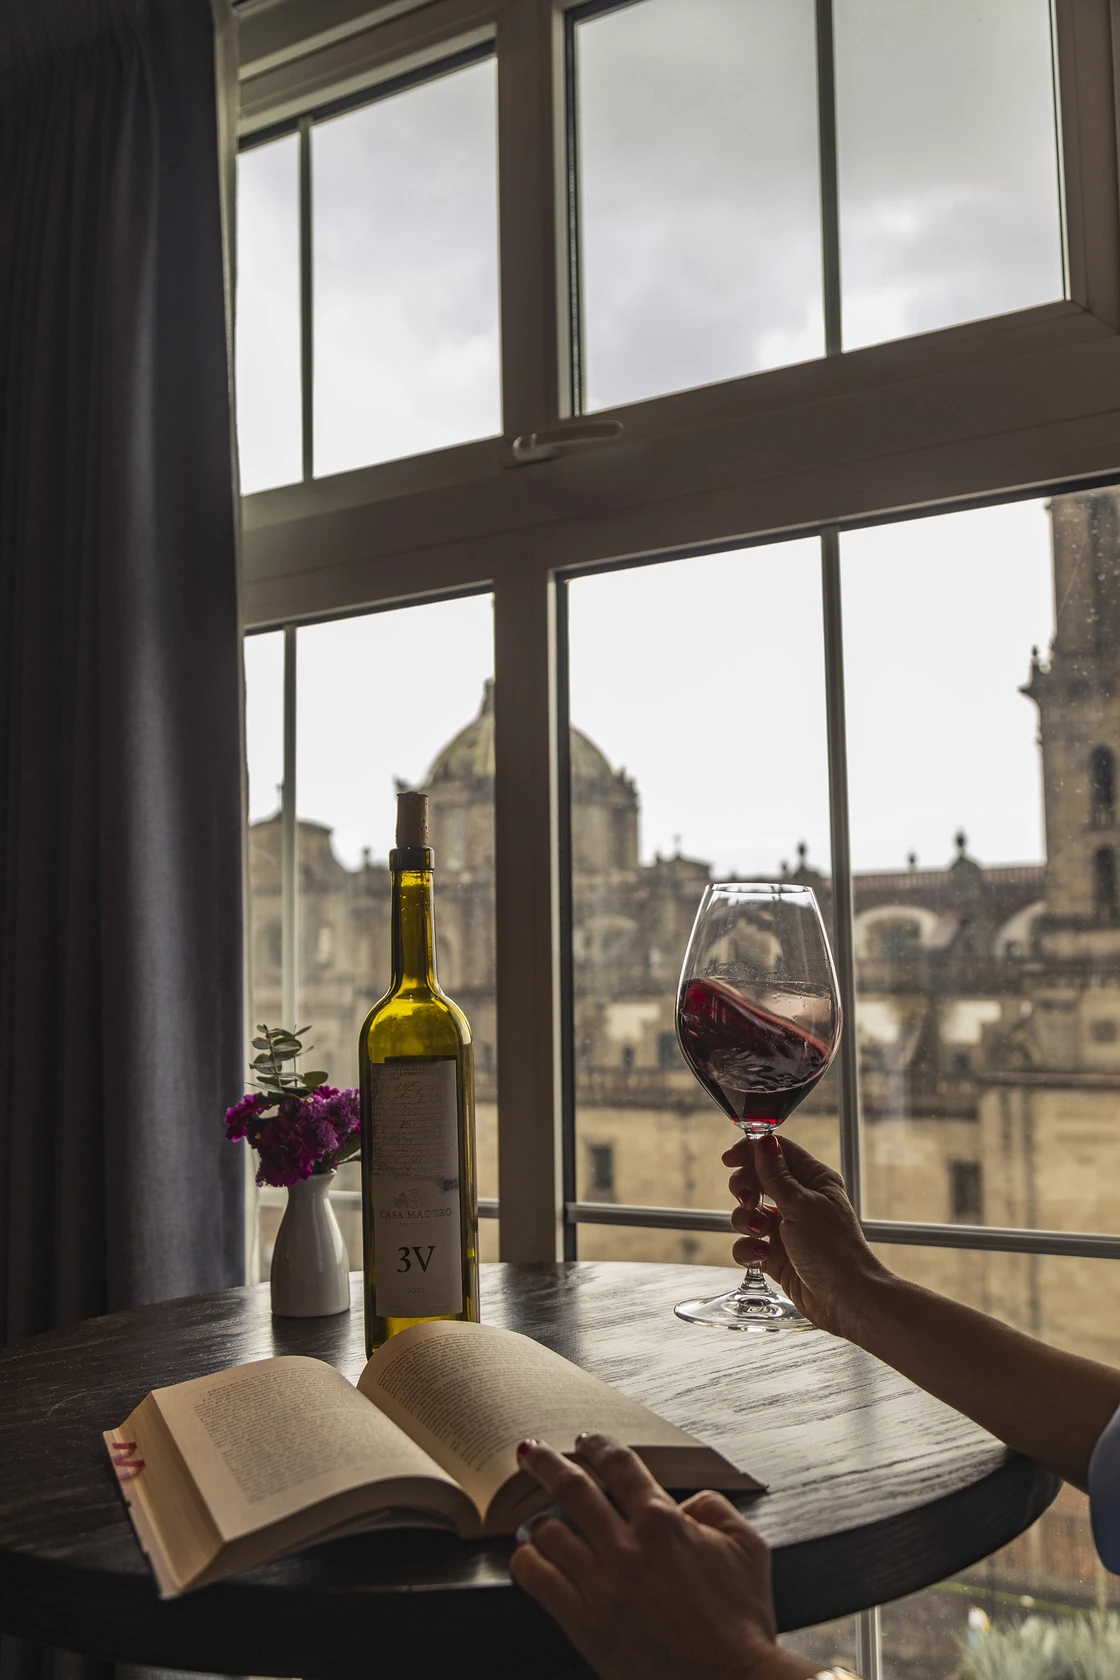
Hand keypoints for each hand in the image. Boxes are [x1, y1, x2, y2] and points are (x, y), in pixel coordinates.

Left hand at [508, 1433, 818, 1679]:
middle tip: (529, 1451)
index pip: (619, 1465)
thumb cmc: (741, 1623)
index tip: (584, 1440)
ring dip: (537, 1518)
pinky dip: (525, 1561)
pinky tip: (525, 1556)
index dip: (597, 1446)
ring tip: (533, 1515)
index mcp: (663, 1521)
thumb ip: (716, 1508)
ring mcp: (601, 1583)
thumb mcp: (747, 1547)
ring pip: (549, 1531)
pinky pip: (539, 1579)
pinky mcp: (584, 1622)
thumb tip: (688, 1500)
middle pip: (572, 1487)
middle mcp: (626, 1544)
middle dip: (546, 1462)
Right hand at [726, 1133, 891, 1339]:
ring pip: (746, 1212)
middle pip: (755, 1178)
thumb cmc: (833, 1250)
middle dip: (745, 1189)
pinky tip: (761, 1256)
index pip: (776, 1151)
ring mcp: (784, 1228)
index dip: (750, 1151)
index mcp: (813, 1179)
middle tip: (750, 1201)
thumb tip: (762, 1140)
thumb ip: (775, 1174)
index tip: (729, 1160)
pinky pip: (746, 1243)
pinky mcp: (773, 1255)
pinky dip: (748, 1249)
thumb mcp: (801, 1205)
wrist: (845, 1300)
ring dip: (746, 1221)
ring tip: (762, 1233)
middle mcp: (798, 1200)